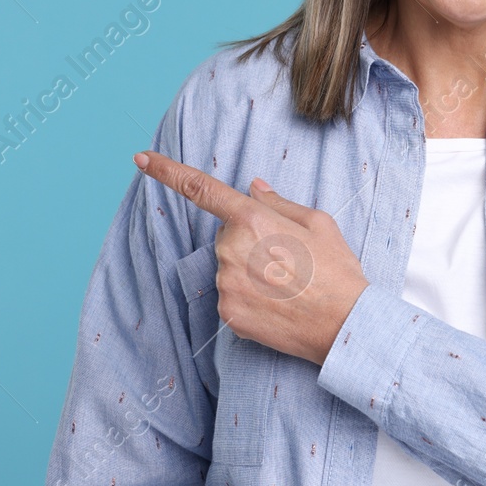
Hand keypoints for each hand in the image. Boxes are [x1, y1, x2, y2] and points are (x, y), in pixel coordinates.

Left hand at [132, 151, 370, 366]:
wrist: (345, 326)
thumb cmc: (337, 271)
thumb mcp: (318, 223)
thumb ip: (278, 203)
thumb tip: (253, 189)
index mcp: (253, 220)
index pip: (202, 189)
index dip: (167, 171)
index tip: (140, 158)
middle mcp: (231, 250)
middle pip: (228, 236)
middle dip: (250, 241)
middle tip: (288, 259)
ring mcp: (225, 284)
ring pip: (229, 267)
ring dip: (250, 271)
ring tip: (288, 285)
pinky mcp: (226, 313)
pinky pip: (230, 296)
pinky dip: (250, 297)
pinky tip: (277, 304)